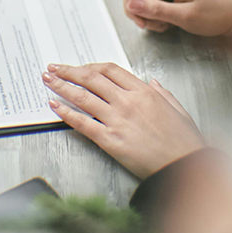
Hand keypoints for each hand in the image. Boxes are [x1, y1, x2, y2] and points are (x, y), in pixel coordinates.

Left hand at [42, 63, 204, 178]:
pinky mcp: (110, 140)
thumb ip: (163, 94)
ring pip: (82, 97)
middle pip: (91, 79)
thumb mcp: (179, 110)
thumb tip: (153, 83)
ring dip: (61, 86)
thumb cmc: (184, 142)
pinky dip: (66, 112)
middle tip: (54, 68)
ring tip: (47, 80)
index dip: (91, 66)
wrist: (183, 166)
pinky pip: (82, 123)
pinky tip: (54, 106)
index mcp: (144, 92)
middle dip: (69, 71)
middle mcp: (128, 101)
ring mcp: (117, 120)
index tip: (80, 68)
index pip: (110, 70)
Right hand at [123, 0, 231, 36]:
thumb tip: (131, 4)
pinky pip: (152, 3)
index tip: (142, 22)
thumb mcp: (183, 16)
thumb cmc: (213, 14)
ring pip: (142, 2)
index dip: (131, 7)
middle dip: (142, 15)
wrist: (230, 14)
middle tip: (159, 25)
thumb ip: (156, 10)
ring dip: (151, 17)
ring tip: (168, 23)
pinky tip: (170, 20)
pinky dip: (157, 16)